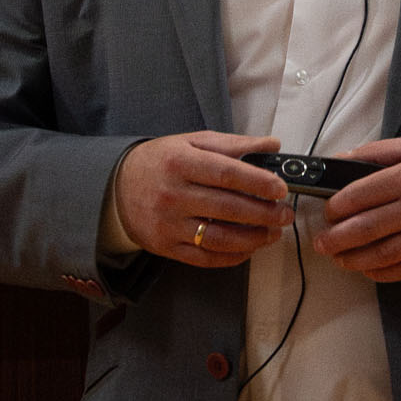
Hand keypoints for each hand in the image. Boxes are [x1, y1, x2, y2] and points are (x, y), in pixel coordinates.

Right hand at [112, 131, 292, 266]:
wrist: (116, 188)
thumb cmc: (160, 162)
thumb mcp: (192, 142)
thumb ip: (233, 144)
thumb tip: (272, 145)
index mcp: (181, 163)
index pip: (227, 174)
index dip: (258, 182)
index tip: (281, 189)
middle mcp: (173, 194)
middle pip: (227, 208)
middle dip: (263, 213)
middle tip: (284, 214)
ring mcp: (169, 225)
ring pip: (218, 238)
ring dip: (252, 239)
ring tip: (272, 234)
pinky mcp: (166, 248)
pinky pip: (204, 258)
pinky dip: (231, 257)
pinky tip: (248, 249)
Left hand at [311, 136, 400, 281]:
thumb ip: (378, 152)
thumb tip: (341, 160)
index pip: (361, 195)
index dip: (337, 207)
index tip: (328, 212)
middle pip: (367, 228)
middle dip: (337, 238)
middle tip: (322, 242)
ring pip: (384, 253)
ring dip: (355, 259)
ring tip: (339, 259)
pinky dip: (383, 272)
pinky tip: (368, 269)